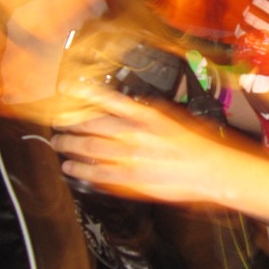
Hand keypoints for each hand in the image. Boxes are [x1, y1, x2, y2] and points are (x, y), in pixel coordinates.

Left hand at [51, 84, 226, 202]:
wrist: (210, 169)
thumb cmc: (199, 144)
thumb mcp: (173, 117)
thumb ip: (148, 113)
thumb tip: (131, 108)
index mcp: (144, 115)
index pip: (106, 99)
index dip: (83, 93)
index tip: (67, 89)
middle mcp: (133, 134)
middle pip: (90, 125)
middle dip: (69, 123)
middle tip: (58, 123)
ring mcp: (129, 157)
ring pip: (89, 148)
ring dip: (69, 145)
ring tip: (59, 144)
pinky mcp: (130, 179)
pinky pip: (98, 173)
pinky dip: (80, 170)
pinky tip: (71, 169)